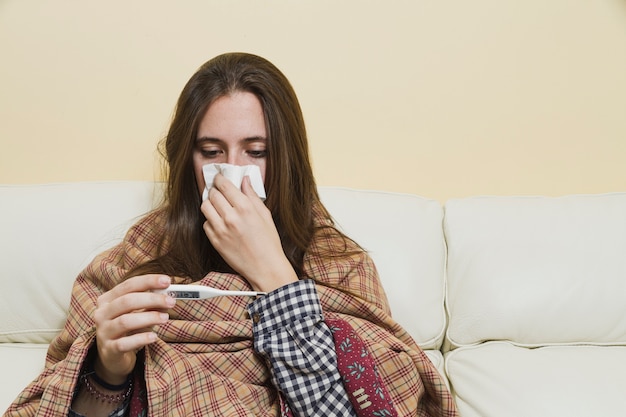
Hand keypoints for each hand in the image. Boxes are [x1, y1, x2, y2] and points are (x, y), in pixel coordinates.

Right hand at [92, 274, 174, 383]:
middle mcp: (102, 314)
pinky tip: (154, 337)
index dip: (148, 281)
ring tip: (165, 318)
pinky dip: (141, 339)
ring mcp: (103, 332)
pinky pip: (125, 343)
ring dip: (149, 318)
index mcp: (107, 299)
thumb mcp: (137, 313)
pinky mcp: (109, 350)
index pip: (128, 285)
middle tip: (171, 302)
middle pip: (127, 301)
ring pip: (125, 321)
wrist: (113, 356)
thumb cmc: (128, 329)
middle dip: (152, 299)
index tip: (167, 281)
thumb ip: (150, 303)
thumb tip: (168, 295)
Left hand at [201, 174, 297, 291]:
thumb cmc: (269, 242)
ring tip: (218, 206)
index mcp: (245, 208)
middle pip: (213, 194)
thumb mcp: (265, 215)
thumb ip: (252, 196)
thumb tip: (245, 181)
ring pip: (205, 207)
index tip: (219, 178)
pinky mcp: (215, 241)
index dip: (219, 179)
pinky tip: (220, 222)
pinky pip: (206, 224)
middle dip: (215, 190)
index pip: (224, 185)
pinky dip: (211, 220)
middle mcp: (231, 217)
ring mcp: (221, 230)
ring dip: (210, 204)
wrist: (265, 267)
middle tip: (220, 192)